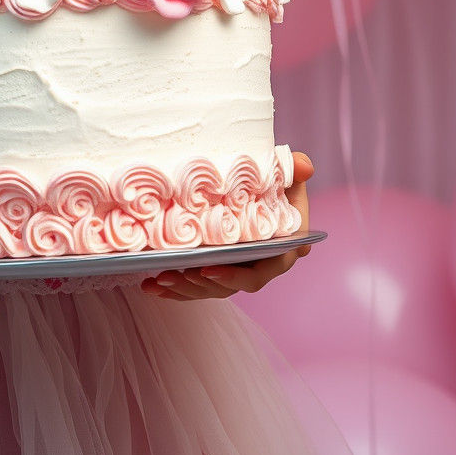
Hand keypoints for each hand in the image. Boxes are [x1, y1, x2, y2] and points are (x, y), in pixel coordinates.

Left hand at [140, 151, 315, 301]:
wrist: (258, 187)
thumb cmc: (275, 182)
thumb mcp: (286, 174)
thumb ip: (294, 169)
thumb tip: (304, 165)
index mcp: (280, 248)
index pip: (262, 270)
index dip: (236, 276)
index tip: (208, 269)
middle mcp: (259, 264)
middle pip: (231, 284)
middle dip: (201, 284)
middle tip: (174, 274)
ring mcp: (237, 269)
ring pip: (212, 288)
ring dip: (184, 288)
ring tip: (157, 281)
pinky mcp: (218, 269)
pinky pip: (197, 286)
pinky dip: (175, 289)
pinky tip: (151, 286)